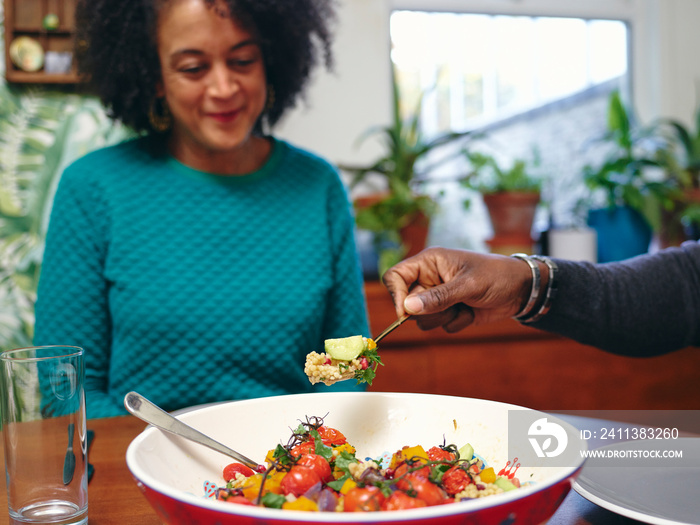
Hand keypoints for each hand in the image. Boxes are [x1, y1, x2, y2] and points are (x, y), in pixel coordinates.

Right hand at [381, 247, 533, 332]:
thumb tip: (408, 308)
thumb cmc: (496, 276)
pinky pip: (440, 327)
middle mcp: (429, 279)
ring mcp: (438, 297)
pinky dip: (456, 323)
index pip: (395, 276)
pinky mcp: (448, 312)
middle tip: (450, 307)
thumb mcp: (468, 285)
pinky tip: (471, 312)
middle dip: (427, 311)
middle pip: (407, 303)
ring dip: (443, 318)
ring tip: (464, 306)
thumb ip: (438, 297)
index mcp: (429, 262)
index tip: (406, 312)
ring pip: (422, 319)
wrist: (521, 290)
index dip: (396, 294)